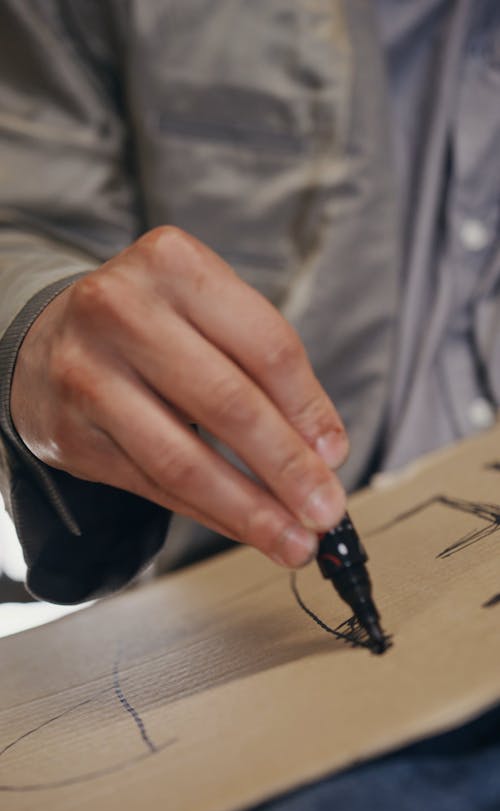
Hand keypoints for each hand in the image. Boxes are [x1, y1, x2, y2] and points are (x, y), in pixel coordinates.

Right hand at [11, 227, 347, 566]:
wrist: (49, 341)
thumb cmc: (147, 326)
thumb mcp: (206, 314)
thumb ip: (262, 368)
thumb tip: (321, 450)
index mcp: (172, 264)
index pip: (264, 346)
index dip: (309, 409)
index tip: (335, 455)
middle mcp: (121, 310)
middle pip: (227, 404)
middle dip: (287, 468)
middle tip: (325, 510)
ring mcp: (88, 374)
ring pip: (184, 460)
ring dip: (250, 511)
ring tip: (294, 540)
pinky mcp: (72, 433)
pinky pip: (155, 487)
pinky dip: (210, 514)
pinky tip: (245, 527)